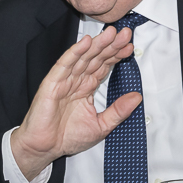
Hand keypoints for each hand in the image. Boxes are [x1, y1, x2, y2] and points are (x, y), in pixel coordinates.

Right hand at [10, 26, 140, 179]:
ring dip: (97, 45)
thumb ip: (118, 111)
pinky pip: (65, 64)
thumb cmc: (66, 137)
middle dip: (110, 45)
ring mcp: (64, 80)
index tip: (130, 47)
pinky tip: (85, 43)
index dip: (116, 56)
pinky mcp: (52, 83)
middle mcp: (76, 81)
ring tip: (111, 34)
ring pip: (83, 58)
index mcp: (86, 88)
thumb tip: (137, 97)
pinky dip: (74, 52)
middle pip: (95, 58)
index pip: (103, 67)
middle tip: (124, 34)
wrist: (45, 148)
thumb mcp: (101, 126)